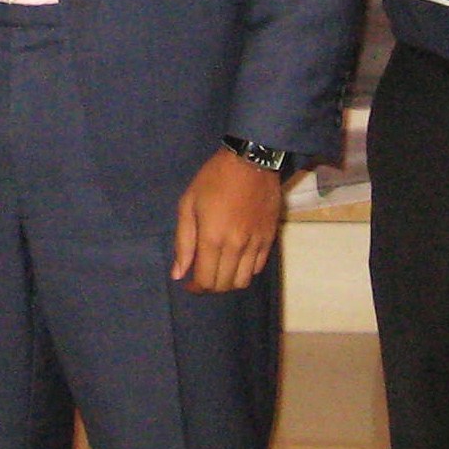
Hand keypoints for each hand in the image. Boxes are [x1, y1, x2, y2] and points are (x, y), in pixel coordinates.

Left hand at [173, 149, 286, 294]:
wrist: (251, 161)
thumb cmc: (214, 179)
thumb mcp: (188, 204)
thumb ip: (183, 242)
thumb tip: (178, 274)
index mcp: (212, 238)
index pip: (205, 280)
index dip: (195, 287)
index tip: (189, 282)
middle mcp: (235, 246)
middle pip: (223, 284)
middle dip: (210, 286)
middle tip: (202, 275)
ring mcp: (255, 244)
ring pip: (242, 281)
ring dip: (228, 281)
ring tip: (220, 269)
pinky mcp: (269, 238)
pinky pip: (258, 268)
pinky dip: (245, 270)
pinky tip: (236, 259)